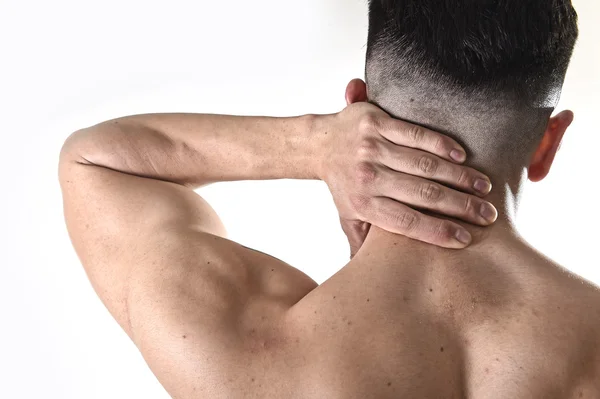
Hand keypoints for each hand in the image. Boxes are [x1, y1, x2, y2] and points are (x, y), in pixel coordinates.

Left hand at [320, 101, 496, 257]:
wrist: (319, 144)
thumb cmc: (343, 186)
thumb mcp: (349, 218)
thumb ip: (366, 244)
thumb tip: (378, 280)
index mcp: (363, 204)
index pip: (406, 222)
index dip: (437, 231)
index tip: (466, 239)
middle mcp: (368, 177)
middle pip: (422, 194)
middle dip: (460, 206)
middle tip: (487, 214)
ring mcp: (372, 148)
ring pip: (424, 164)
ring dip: (458, 176)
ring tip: (483, 187)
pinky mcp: (376, 123)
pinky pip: (415, 134)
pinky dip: (441, 144)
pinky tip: (461, 156)